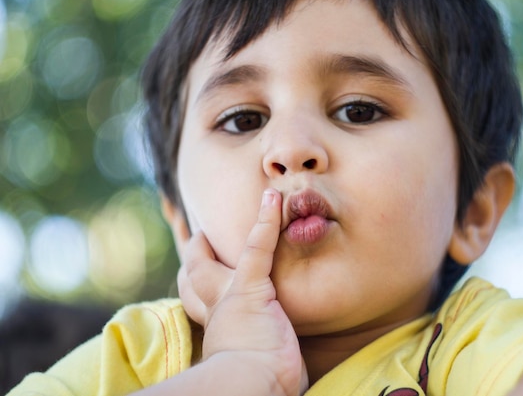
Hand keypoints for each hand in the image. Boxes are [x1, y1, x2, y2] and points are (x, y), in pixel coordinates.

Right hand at [177, 189, 307, 395]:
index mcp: (217, 329)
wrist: (252, 387)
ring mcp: (229, 297)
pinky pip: (256, 248)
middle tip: (196, 236)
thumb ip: (260, 353)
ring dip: (210, 241)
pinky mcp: (248, 288)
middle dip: (194, 257)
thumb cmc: (261, 386)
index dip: (192, 286)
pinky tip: (272, 199)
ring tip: (224, 218)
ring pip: (207, 262)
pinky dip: (265, 222)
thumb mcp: (255, 365)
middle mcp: (215, 311)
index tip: (192, 275)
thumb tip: (276, 367)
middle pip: (193, 277)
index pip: (197, 302)